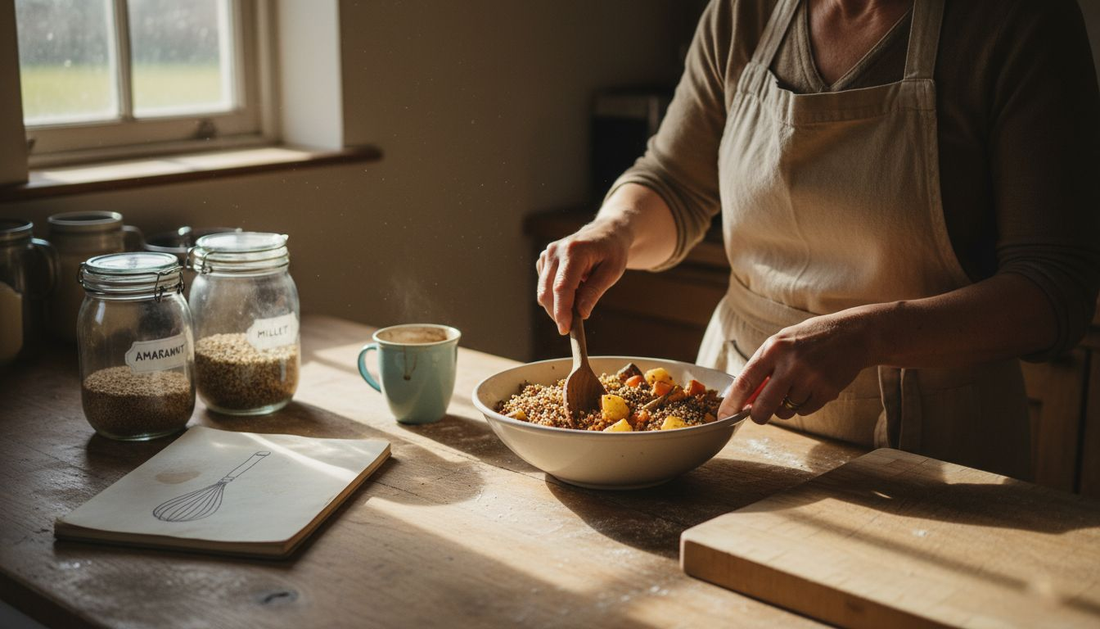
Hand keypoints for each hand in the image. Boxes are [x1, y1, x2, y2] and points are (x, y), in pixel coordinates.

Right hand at [536, 219, 631, 334]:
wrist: (606, 233)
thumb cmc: (612, 252)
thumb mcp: (612, 272)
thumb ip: (595, 291)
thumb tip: (581, 314)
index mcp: (574, 251)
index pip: (562, 287)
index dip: (561, 311)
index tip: (565, 329)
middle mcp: (555, 251)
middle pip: (547, 291)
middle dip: (558, 313)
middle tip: (573, 327)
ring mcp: (547, 254)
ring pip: (543, 291)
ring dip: (557, 305)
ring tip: (580, 300)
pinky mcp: (543, 260)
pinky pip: (544, 287)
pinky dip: (556, 296)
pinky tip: (573, 289)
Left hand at [716, 311, 875, 424]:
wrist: (853, 334)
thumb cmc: (810, 339)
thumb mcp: (782, 342)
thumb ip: (763, 367)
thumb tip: (745, 399)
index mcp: (774, 349)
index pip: (745, 381)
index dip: (732, 402)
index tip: (723, 416)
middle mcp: (790, 364)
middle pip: (764, 406)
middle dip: (758, 417)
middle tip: (758, 417)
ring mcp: (810, 378)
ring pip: (786, 410)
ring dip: (786, 406)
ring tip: (798, 385)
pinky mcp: (827, 390)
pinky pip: (805, 411)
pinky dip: (804, 406)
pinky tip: (812, 387)